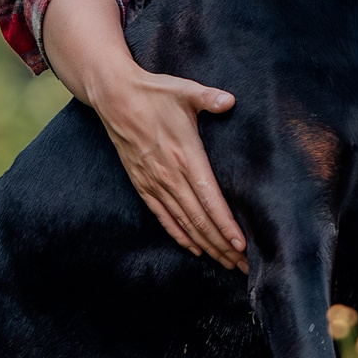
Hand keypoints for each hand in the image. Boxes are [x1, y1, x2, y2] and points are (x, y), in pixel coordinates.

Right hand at [90, 65, 247, 272]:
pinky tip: (195, 248)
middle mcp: (170, 176)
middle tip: (243, 265)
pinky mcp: (142, 185)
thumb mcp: (184, 91)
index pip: (210, 200)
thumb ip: (209, 98)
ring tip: (226, 263)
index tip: (242, 246)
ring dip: (206, 245)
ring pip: (184, 223)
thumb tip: (230, 101)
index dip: (226, 226)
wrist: (114, 98)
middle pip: (200, 220)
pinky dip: (180, 235)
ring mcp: (154, 183)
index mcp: (185, 157)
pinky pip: (163, 217)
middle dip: (223, 245)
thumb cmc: (154, 93)